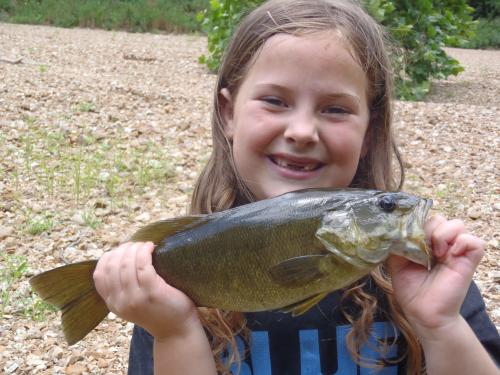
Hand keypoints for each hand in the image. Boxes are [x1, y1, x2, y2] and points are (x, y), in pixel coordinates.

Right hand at [93, 241, 199, 339]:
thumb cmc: (157, 310)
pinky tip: (151, 247)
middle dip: (123, 249)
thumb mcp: (131, 302)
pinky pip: (143, 265)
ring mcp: (135, 298)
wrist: (176, 330)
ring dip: (135, 248)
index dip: (109, 257)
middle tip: (136, 245)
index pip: (99, 274)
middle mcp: (119, 302)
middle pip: (113, 266)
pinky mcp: (152, 292)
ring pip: (127, 264)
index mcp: (112, 303)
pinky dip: (145, 252)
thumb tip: (121, 255)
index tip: (122, 250)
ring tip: (145, 245)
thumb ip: (122, 286)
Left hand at [386, 214, 484, 333]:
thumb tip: (396, 227)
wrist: (423, 312)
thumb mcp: (396, 262)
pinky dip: (462, 243)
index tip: (408, 238)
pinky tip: (450, 256)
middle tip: (421, 249)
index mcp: (425, 242)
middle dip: (427, 229)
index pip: (425, 219)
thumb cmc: (411, 289)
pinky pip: (474, 241)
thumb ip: (397, 243)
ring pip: (457, 224)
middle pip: (439, 218)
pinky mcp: (469, 261)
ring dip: (443, 235)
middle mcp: (442, 244)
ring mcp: (457, 251)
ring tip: (435, 254)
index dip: (417, 224)